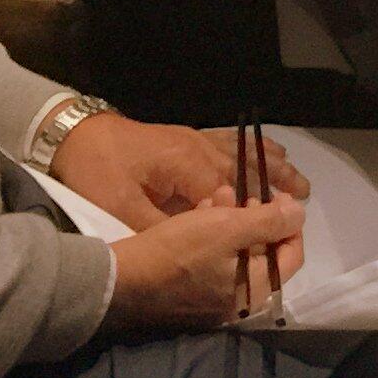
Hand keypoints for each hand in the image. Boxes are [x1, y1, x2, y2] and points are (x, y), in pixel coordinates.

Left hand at [49, 112, 311, 232]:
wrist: (73, 133)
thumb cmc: (96, 172)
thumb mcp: (119, 208)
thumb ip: (160, 228)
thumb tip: (196, 243)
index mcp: (187, 165)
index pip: (231, 191)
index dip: (251, 211)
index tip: (270, 229)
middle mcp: (198, 148)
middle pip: (248, 165)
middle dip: (277, 181)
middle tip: (305, 195)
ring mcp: (193, 139)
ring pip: (243, 150)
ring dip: (271, 163)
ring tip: (296, 176)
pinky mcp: (184, 137)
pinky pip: (229, 141)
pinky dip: (252, 148)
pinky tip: (263, 153)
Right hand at [104, 188, 304, 330]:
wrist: (120, 280)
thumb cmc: (179, 251)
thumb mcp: (228, 227)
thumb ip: (270, 221)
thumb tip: (299, 214)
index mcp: (256, 291)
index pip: (292, 255)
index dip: (290, 223)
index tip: (277, 198)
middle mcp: (240, 302)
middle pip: (263, 253)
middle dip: (255, 216)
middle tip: (240, 192)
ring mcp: (214, 301)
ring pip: (237, 253)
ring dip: (232, 220)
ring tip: (217, 195)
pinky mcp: (191, 294)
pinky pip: (214, 262)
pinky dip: (212, 236)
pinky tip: (199, 213)